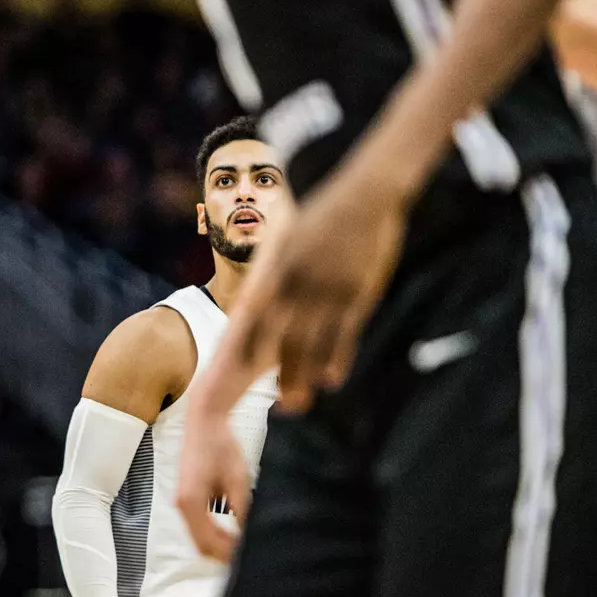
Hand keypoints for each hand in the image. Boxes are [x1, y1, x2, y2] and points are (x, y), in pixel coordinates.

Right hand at [175, 412, 250, 562]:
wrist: (205, 421)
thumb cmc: (221, 445)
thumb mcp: (238, 479)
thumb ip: (241, 510)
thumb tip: (249, 536)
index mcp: (191, 501)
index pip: (208, 542)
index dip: (228, 554)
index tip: (247, 557)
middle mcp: (182, 504)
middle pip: (201, 544)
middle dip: (223, 553)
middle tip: (247, 556)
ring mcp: (183, 501)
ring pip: (199, 536)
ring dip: (219, 544)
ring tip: (242, 546)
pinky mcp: (187, 497)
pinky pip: (198, 525)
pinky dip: (213, 533)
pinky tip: (231, 531)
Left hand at [192, 163, 405, 421]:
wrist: (363, 192)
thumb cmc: (322, 213)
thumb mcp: (286, 237)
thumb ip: (271, 271)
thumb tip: (252, 300)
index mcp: (277, 269)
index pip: (255, 314)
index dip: (246, 344)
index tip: (233, 370)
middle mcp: (298, 283)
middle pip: (282, 338)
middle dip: (276, 373)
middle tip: (271, 404)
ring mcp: (328, 290)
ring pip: (312, 343)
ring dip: (302, 376)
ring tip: (295, 404)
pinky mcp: (356, 292)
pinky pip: (344, 333)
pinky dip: (337, 359)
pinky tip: (332, 381)